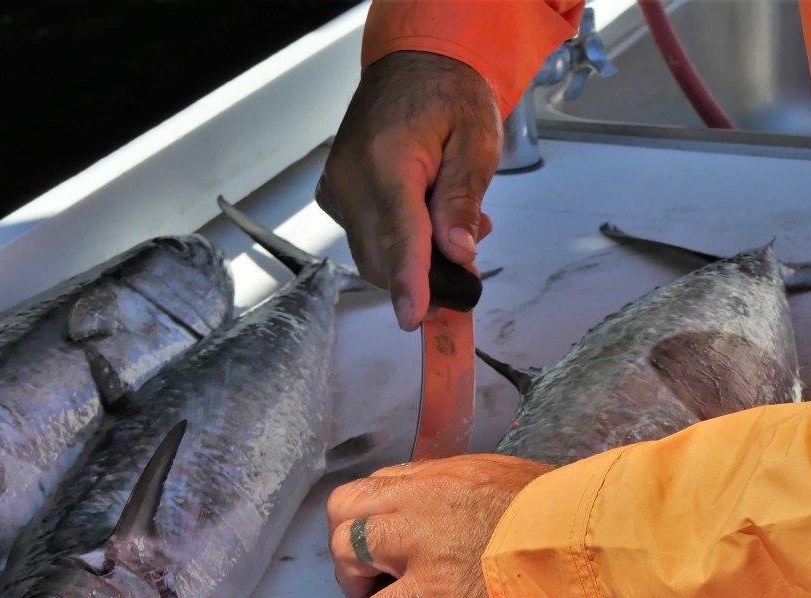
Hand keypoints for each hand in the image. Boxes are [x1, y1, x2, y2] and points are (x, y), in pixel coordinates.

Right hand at [316, 51, 501, 330]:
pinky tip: (428, 221)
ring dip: (414, 261)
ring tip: (456, 233)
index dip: (409, 283)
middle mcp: (352, 179)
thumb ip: (463, 198)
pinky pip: (365, 238)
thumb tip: (459, 251)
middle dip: (423, 281)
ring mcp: (337, 189)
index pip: (400, 236)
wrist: (413, 64)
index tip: (414, 319)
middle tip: (467, 275)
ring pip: (372, 254)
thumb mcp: (475, 141)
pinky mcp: (335, 196)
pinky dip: (397, 244)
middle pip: (381, 258)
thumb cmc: (447, 95)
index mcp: (388, 161)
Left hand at [326, 454, 553, 597]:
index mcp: (443, 475)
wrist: (585, 541)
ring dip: (354, 585)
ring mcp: (418, 546)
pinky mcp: (428, 593)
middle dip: (351, 542)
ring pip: (345, 552)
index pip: (382, 483)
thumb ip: (487, 496)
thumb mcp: (518, 482)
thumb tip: (492, 516)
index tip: (390, 544)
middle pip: (345, 507)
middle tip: (375, 577)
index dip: (377, 516)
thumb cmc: (568, 512)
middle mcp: (419, 502)